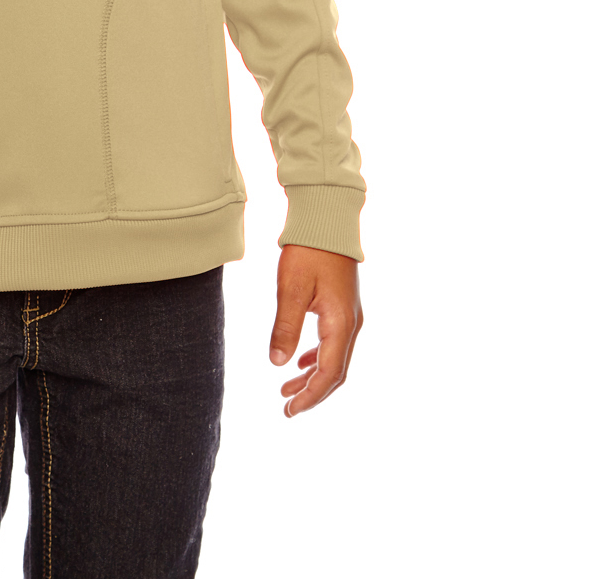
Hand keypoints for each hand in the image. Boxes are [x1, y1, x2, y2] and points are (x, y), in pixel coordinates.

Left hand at [268, 244, 361, 416]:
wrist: (327, 219)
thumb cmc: (308, 251)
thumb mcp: (291, 289)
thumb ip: (286, 327)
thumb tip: (278, 364)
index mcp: (341, 324)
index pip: (329, 373)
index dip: (310, 396)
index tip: (289, 410)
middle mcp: (351, 324)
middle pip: (335, 371)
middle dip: (312, 392)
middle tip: (286, 407)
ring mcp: (350, 315)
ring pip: (334, 358)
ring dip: (313, 376)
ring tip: (287, 389)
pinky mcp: (343, 306)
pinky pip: (333, 342)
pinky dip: (318, 357)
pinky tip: (301, 361)